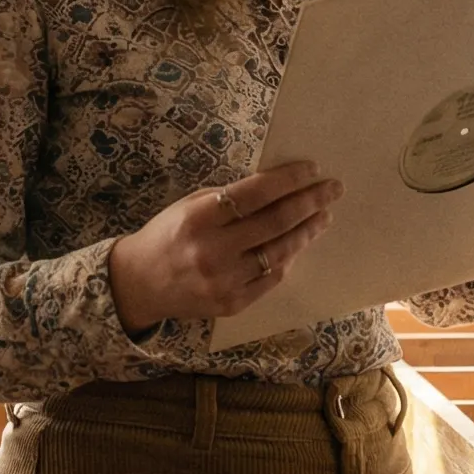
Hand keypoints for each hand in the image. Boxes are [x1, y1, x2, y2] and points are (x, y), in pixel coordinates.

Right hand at [107, 161, 343, 331]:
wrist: (139, 283)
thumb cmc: (168, 235)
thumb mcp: (190, 205)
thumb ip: (229, 199)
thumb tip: (278, 185)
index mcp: (198, 218)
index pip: (255, 194)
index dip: (288, 180)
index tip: (313, 170)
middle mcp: (212, 251)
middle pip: (275, 222)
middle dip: (310, 202)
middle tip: (333, 189)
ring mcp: (224, 281)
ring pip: (279, 252)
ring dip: (307, 231)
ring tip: (323, 216)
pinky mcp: (232, 304)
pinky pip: (271, 278)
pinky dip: (288, 258)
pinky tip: (299, 243)